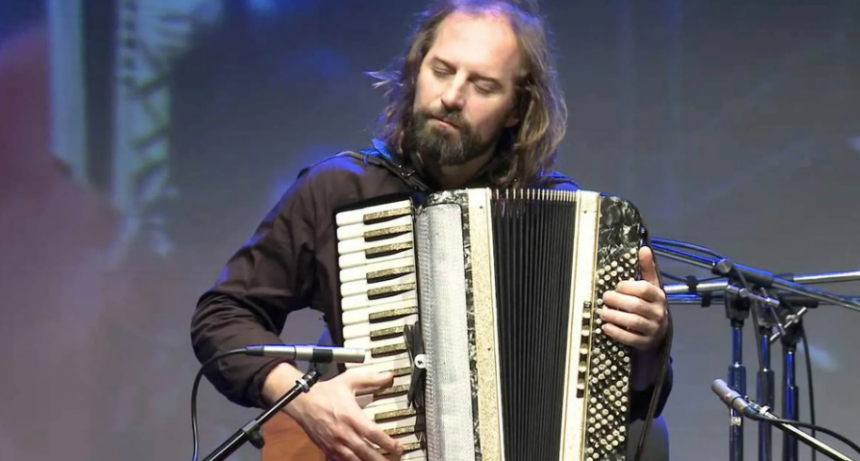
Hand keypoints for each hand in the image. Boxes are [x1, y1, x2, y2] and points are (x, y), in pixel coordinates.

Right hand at [287, 368, 403, 460]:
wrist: (302, 401)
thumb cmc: (326, 392)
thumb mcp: (350, 380)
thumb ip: (371, 379)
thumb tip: (389, 376)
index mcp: (351, 416)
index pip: (374, 434)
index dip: (388, 443)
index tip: (399, 447)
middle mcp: (344, 433)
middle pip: (367, 452)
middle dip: (383, 459)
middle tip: (395, 459)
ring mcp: (335, 443)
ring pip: (355, 460)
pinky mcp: (328, 448)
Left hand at [599, 246, 667, 351]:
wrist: (658, 332)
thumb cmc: (650, 305)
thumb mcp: (651, 287)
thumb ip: (646, 269)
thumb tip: (644, 249)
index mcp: (659, 297)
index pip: (645, 289)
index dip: (628, 287)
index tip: (617, 286)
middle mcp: (658, 313)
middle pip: (636, 305)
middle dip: (617, 301)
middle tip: (605, 297)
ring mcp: (653, 329)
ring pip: (633, 321)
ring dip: (614, 316)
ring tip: (603, 312)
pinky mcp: (645, 343)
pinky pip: (630, 338)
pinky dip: (616, 332)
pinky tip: (606, 327)